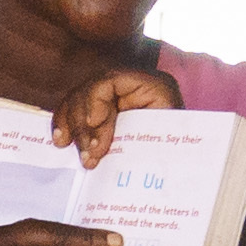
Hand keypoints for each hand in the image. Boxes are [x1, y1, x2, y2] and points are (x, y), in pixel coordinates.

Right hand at [50, 61, 185, 161]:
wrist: (184, 165)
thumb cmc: (178, 153)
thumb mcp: (168, 141)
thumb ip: (147, 140)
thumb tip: (111, 148)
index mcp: (153, 85)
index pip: (111, 80)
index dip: (96, 102)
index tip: (93, 125)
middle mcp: (131, 85)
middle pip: (90, 91)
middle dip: (83, 125)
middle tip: (88, 156)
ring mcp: (113, 96)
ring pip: (76, 100)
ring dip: (70, 126)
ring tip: (69, 150)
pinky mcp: (101, 111)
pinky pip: (72, 111)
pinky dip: (63, 125)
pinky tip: (60, 141)